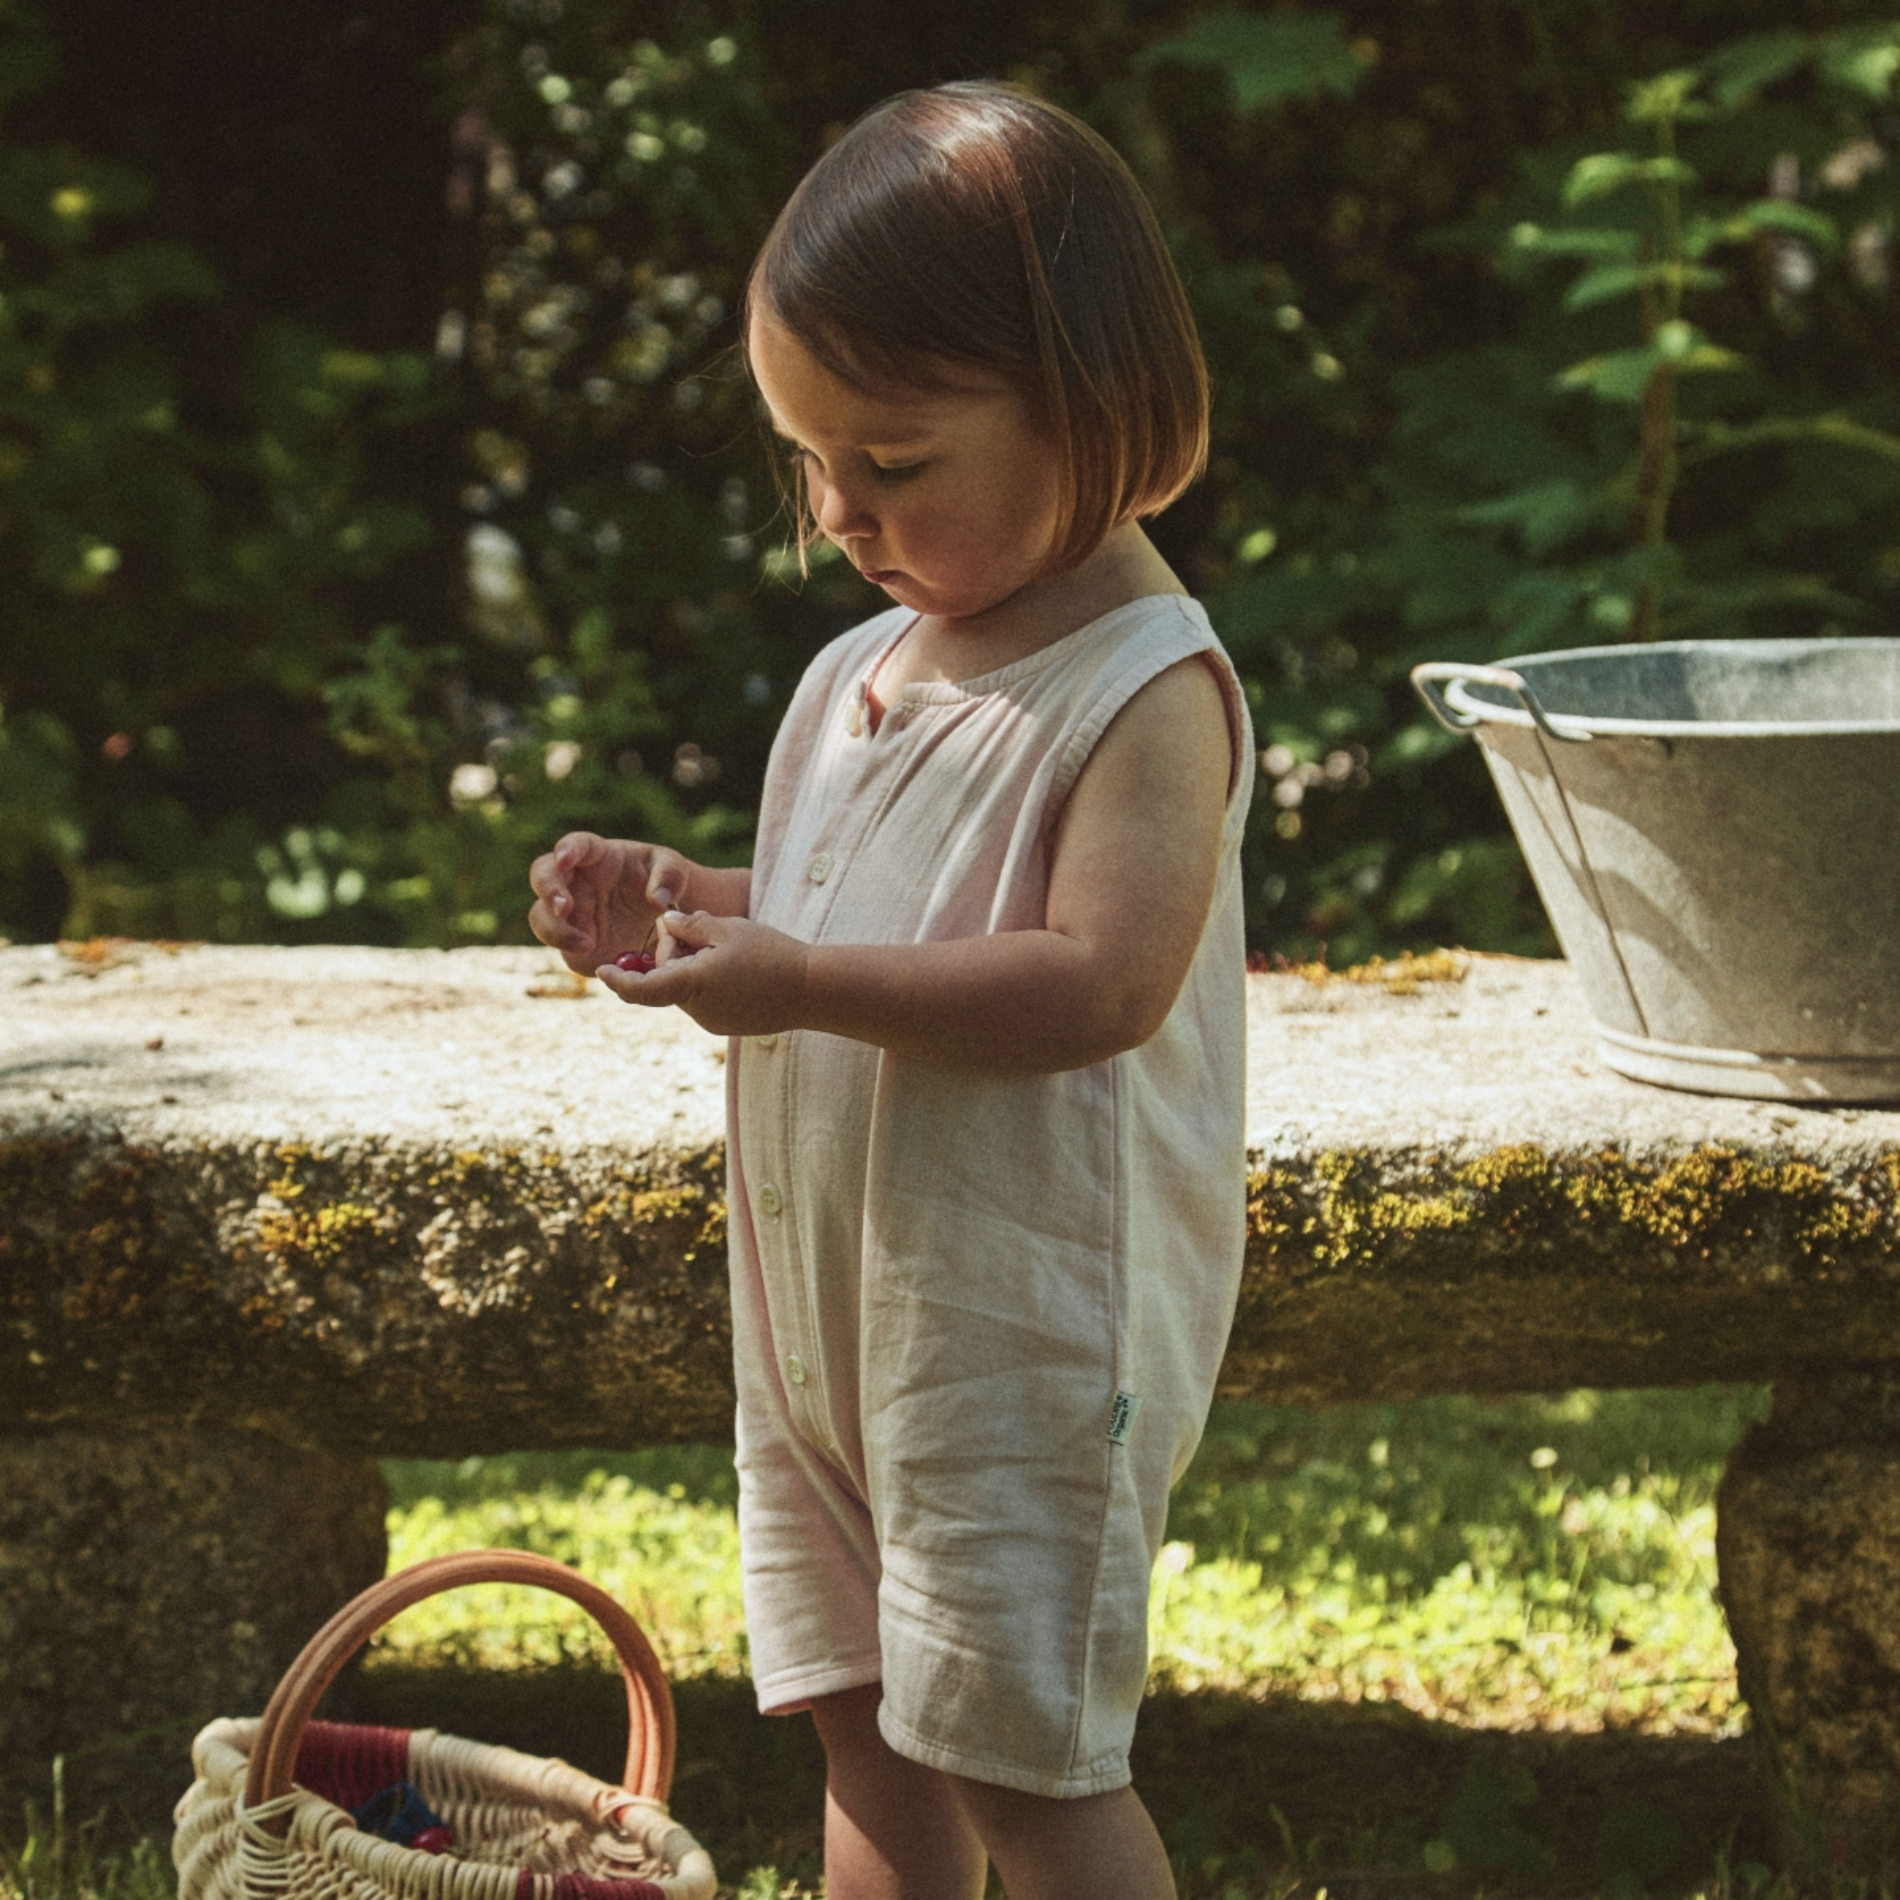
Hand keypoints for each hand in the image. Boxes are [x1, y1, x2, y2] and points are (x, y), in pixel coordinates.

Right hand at [527, 832, 692, 973]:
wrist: (664, 921)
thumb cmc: (664, 883)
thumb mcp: (675, 872)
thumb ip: (670, 877)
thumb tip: (658, 899)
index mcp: (597, 856)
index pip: (575, 844)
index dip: (567, 848)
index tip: (565, 858)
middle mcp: (575, 880)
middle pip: (543, 876)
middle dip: (548, 889)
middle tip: (563, 907)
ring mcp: (571, 912)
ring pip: (541, 916)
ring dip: (555, 929)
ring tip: (586, 944)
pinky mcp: (572, 941)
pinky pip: (561, 946)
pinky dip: (571, 951)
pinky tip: (593, 954)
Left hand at [595, 909, 809, 1036]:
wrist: (814, 991)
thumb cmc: (772, 955)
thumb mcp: (728, 929)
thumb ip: (691, 925)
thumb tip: (666, 923)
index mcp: (691, 985)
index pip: (641, 989)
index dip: (619, 980)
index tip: (603, 971)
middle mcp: (697, 1010)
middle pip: (668, 979)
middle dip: (675, 953)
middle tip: (699, 927)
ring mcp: (713, 1021)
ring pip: (688, 988)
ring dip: (696, 966)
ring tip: (730, 947)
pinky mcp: (729, 1024)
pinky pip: (708, 999)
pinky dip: (711, 980)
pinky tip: (740, 966)